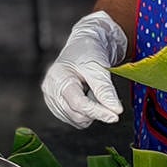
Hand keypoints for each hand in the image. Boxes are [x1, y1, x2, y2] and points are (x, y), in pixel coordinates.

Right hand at [41, 11, 127, 127]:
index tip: (115, 115)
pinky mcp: (57, 106)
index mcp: (58, 77)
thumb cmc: (88, 51)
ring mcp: (51, 99)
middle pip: (77, 114)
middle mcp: (50, 90)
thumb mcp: (99, 68)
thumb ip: (105, 90)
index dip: (98, 111)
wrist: (84, 46)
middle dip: (95, 108)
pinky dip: (86, 111)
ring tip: (91, 90)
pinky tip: (86, 96)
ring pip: (77, 119)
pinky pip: (75, 119)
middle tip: (102, 91)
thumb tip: (115, 110)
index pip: (79, 103)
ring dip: (91, 110)